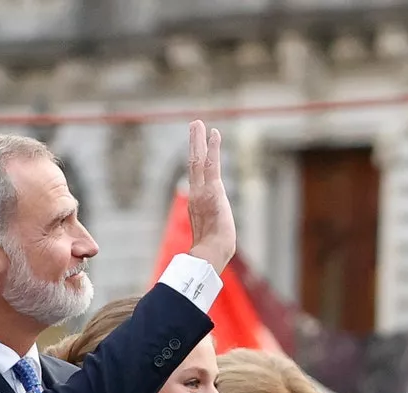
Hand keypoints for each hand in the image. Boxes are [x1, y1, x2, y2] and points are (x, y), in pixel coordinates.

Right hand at [186, 120, 236, 273]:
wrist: (211, 253)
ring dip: (199, 140)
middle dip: (193, 143)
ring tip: (198, 123)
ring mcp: (202, 191)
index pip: (196, 178)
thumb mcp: (209, 236)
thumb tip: (204, 243)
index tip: (197, 148)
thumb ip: (207, 231)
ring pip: (199, 160)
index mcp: (195, 203)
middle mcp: (196, 194)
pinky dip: (213, 148)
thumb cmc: (212, 250)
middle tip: (194, 124)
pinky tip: (214, 133)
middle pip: (193, 163)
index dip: (196, 160)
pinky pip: (212, 165)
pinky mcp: (213, 190)